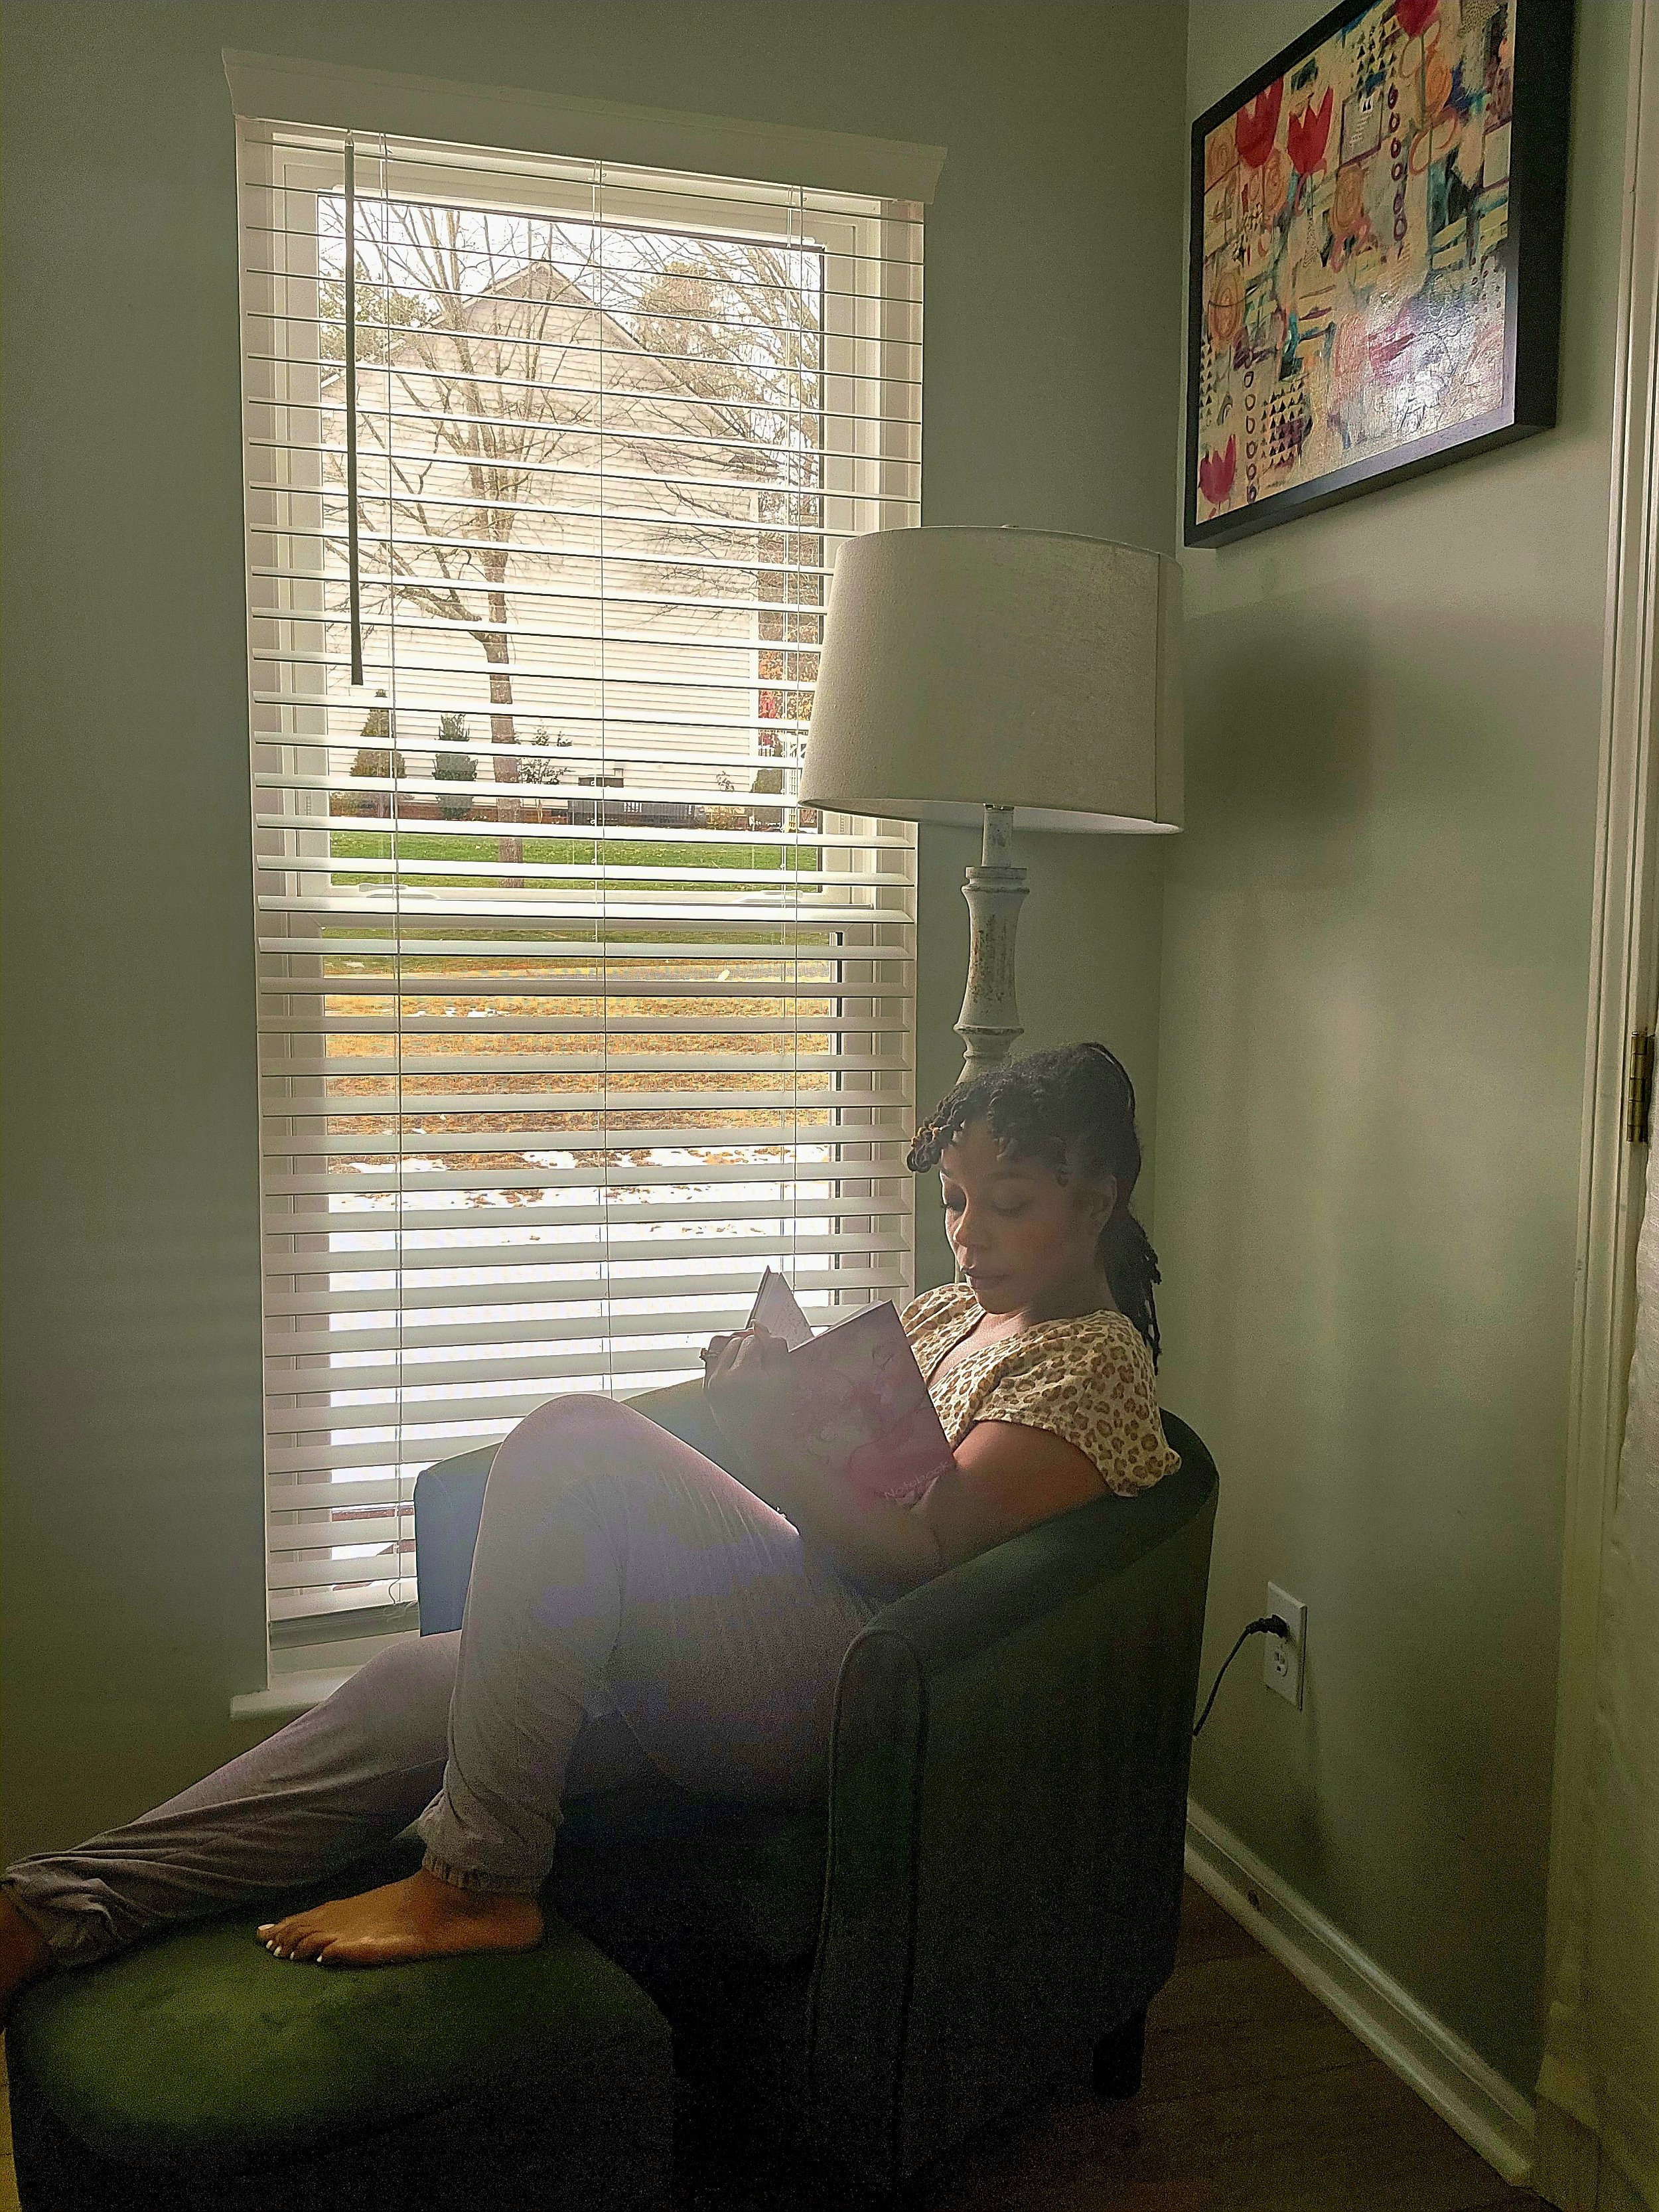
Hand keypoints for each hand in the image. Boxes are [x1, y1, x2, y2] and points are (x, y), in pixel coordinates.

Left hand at [700, 1326, 792, 1441]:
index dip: (766, 1349)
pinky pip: (714, 1358)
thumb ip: (775, 1348)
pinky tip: (738, 1371)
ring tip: (750, 1370)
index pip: (753, 1341)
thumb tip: (757, 1326)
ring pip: (723, 1347)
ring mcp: (712, 1384)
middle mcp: (722, 1379)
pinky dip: (725, 1359)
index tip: (772, 1364)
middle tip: (763, 1368)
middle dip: (750, 1349)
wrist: (761, 1445)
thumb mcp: (785, 1379)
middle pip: (736, 1341)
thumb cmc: (779, 1414)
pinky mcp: (707, 1389)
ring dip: (737, 1352)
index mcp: (744, 1376)